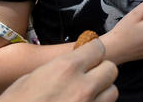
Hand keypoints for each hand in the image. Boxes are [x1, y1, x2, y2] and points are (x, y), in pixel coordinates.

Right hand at [0, 39, 117, 101]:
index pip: (98, 48)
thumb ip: (57, 68)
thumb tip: (73, 63)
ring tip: (87, 93)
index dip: (93, 51)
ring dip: (103, 90)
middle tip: (88, 75)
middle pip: (111, 69)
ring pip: (112, 91)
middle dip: (101, 70)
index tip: (88, 55)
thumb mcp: (29, 79)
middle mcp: (82, 86)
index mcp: (65, 68)